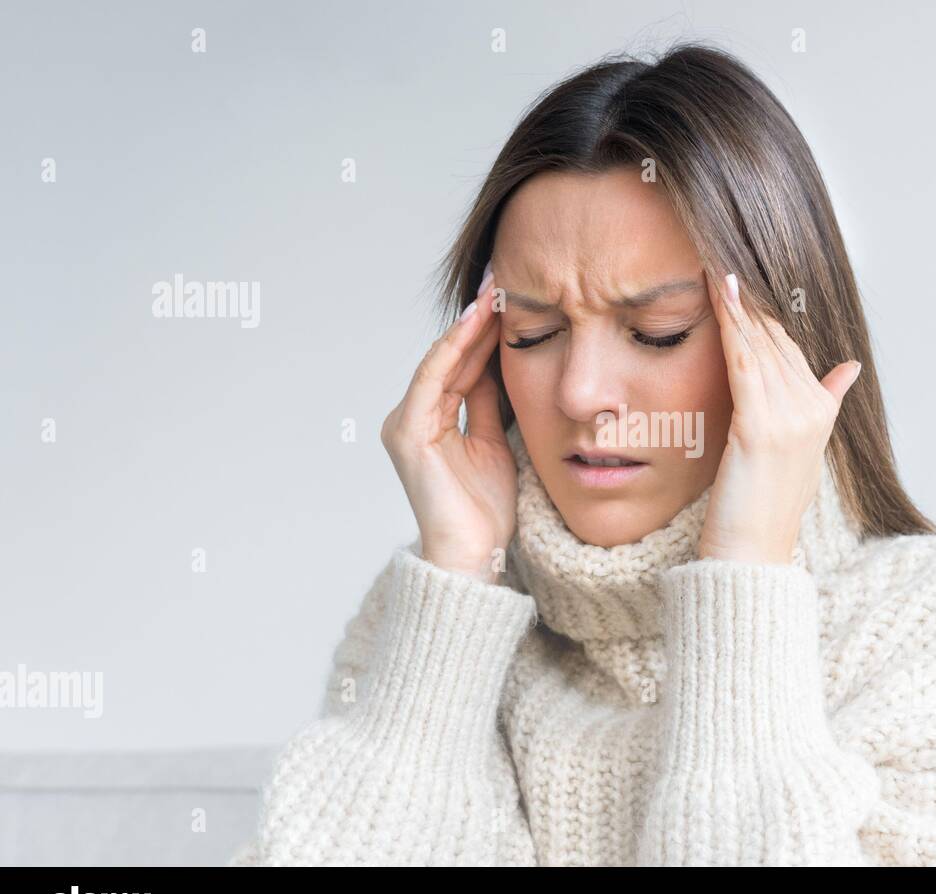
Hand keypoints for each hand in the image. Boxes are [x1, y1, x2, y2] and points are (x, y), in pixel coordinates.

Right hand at [380, 265, 513, 583]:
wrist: (474, 556)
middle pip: (451, 358)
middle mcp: (414, 417)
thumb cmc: (487, 511)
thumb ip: (493, 406)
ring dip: (468, 325)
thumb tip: (507, 366)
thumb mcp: (499, 445)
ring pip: (441, 361)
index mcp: (434, 421)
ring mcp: (407, 423)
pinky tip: (475, 322)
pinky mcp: (408, 432)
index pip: (463, 366)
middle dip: (478, 319)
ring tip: (493, 291)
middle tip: (503, 279)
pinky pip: (432, 379)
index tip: (513, 300)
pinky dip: (453, 349)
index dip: (487, 333)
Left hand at [698, 272, 861, 564]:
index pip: (790, 346)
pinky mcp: (761, 423)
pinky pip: (744, 359)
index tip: (741, 274)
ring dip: (739, 299)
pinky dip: (733, 322)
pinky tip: (722, 291)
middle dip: (752, 296)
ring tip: (718, 259)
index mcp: (821, 411)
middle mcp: (811, 408)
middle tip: (725, 251)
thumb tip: (849, 369)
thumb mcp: (802, 451)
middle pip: (777, 337)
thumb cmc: (763, 508)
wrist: (751, 553)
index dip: (764, 310)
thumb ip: (824, 403)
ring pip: (761, 341)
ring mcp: (790, 415)